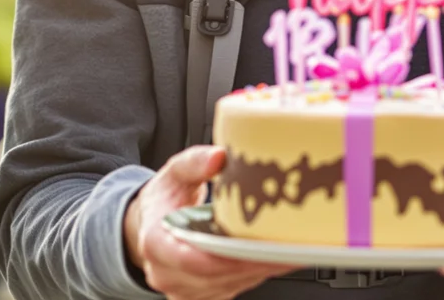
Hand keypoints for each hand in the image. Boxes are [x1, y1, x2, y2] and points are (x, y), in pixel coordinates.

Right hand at [124, 145, 295, 299]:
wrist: (152, 224)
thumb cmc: (164, 201)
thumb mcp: (174, 173)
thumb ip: (194, 162)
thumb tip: (218, 157)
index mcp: (155, 243)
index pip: (190, 258)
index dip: (224, 257)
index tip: (254, 247)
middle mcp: (167, 273)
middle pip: (216, 275)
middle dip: (253, 262)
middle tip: (288, 246)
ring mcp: (185, 289)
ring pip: (229, 284)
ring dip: (261, 270)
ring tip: (292, 251)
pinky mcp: (203, 295)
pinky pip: (234, 288)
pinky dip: (257, 273)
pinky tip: (278, 258)